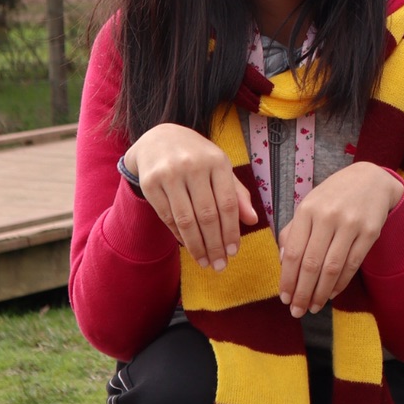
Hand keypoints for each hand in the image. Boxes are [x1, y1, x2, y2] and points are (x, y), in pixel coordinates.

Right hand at [127, 125, 259, 270]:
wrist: (159, 138)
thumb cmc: (198, 157)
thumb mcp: (220, 168)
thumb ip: (237, 194)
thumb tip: (253, 221)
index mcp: (217, 161)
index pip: (228, 203)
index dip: (232, 231)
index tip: (234, 252)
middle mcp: (193, 166)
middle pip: (207, 215)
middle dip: (215, 245)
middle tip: (220, 265)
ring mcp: (169, 174)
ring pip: (186, 220)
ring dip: (197, 246)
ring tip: (206, 262)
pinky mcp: (150, 183)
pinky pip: (167, 217)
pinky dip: (179, 235)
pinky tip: (189, 246)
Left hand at [277, 164, 403, 317]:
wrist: (371, 179)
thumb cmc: (333, 195)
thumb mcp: (309, 205)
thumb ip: (293, 232)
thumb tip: (284, 263)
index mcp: (308, 209)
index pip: (294, 252)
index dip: (288, 279)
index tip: (284, 297)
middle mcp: (328, 216)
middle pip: (312, 264)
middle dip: (302, 292)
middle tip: (297, 311)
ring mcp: (351, 224)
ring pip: (332, 268)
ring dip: (320, 293)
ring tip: (313, 307)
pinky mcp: (370, 232)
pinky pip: (352, 265)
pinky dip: (340, 283)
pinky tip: (331, 294)